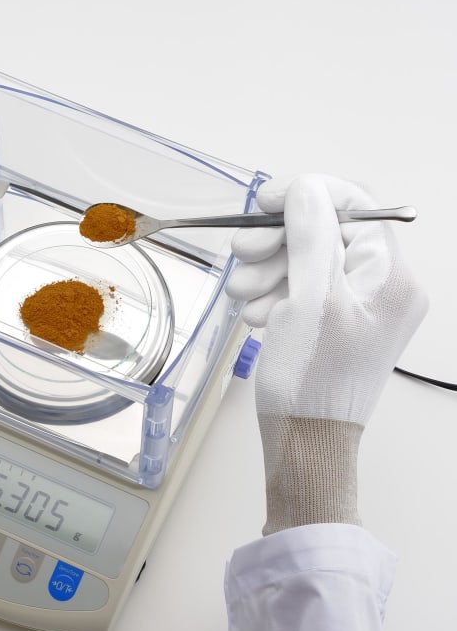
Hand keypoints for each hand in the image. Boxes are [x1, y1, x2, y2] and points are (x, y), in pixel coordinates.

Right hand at [226, 174, 427, 531]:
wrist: (305, 441)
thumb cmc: (311, 381)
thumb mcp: (310, 300)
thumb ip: (310, 237)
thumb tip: (307, 189)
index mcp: (390, 278)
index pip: (355, 207)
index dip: (307, 195)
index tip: (264, 201)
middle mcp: (381, 288)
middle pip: (326, 233)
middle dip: (278, 239)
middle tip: (241, 251)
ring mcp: (358, 307)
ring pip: (308, 261)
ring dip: (269, 268)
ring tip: (241, 291)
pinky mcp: (336, 324)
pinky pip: (304, 289)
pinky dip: (275, 292)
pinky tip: (255, 311)